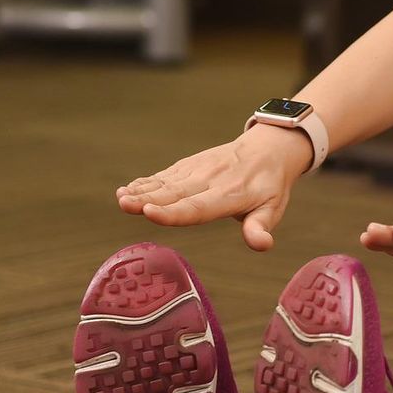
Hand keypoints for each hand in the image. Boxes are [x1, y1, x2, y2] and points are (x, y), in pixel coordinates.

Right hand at [116, 125, 314, 251]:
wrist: (267, 148)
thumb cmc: (269, 186)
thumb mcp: (272, 207)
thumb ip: (261, 226)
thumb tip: (262, 244)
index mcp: (230, 195)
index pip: (198, 207)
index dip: (173, 212)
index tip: (150, 212)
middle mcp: (210, 180)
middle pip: (175, 193)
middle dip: (147, 199)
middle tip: (124, 205)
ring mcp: (197, 170)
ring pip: (166, 182)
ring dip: (141, 190)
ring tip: (120, 198)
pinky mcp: (189, 165)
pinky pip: (165, 174)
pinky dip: (146, 181)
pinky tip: (127, 189)